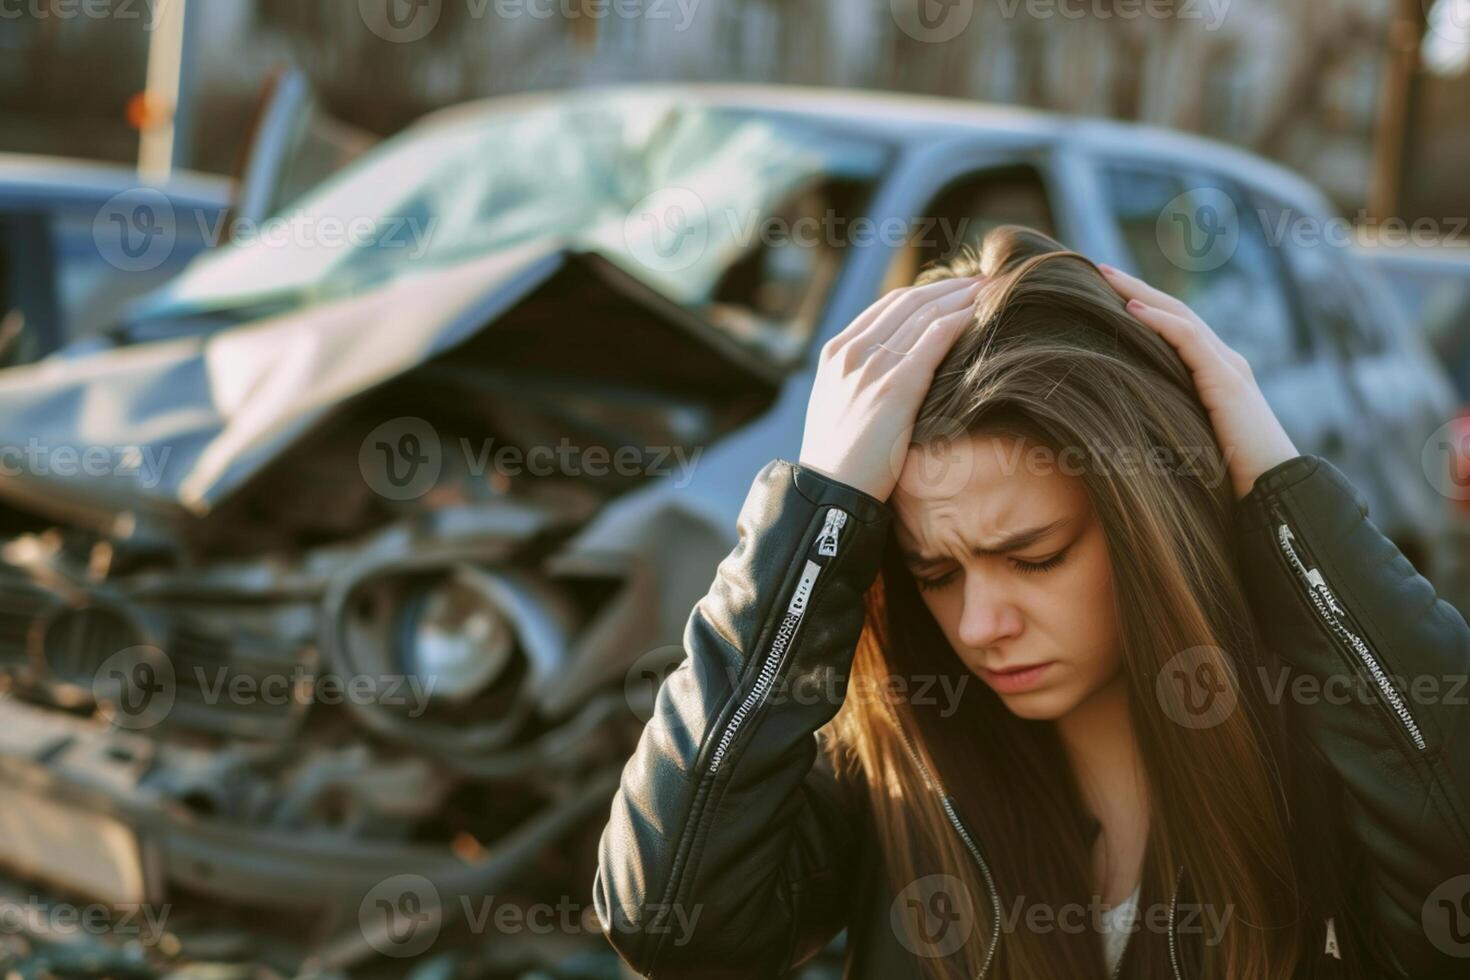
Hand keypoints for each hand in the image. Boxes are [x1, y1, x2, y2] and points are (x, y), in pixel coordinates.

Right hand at [799, 276, 982, 500]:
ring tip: (991, 289)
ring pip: (924, 314)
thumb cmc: (841, 461)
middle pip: (909, 302)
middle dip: (950, 287)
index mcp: (836, 352)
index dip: (926, 291)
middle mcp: (852, 352)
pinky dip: (959, 320)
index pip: (888, 306)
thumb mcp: (841, 406)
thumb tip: (898, 370)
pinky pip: (934, 338)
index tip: (955, 288)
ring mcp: (871, 367)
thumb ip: (862, 379)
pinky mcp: (894, 386)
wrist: (830, 491)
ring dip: (962, 297)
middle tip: (984, 279)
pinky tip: (981, 313)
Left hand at [1098, 263, 1298, 499]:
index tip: (1106, 293)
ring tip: (1107, 276)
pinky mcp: (1227, 380)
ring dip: (1141, 293)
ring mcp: (1228, 366)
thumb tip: (1123, 423)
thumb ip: (1166, 420)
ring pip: (1180, 316)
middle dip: (1137, 288)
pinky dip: (1159, 321)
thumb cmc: (1228, 475)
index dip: (1143, 307)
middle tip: (1099, 269)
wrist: (1272, 491)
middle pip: (1175, 311)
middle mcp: (1224, 361)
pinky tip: (1131, 308)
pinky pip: (1188, 339)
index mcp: (1215, 373)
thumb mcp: (1188, 438)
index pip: (1175, 328)